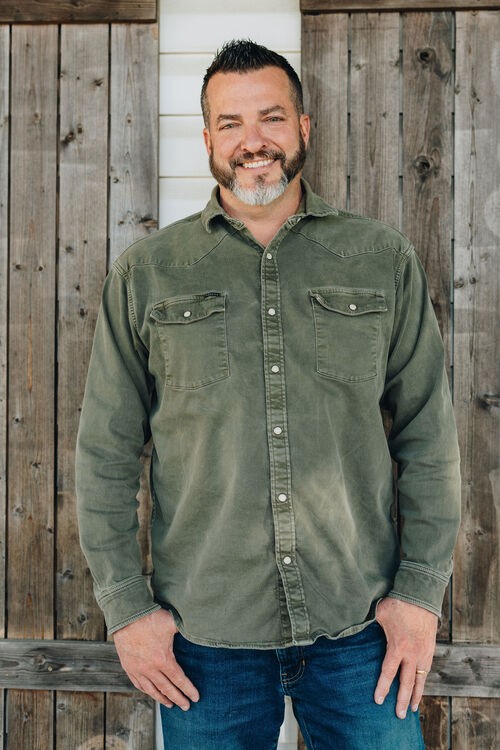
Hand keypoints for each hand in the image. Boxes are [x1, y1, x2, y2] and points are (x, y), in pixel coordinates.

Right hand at [113, 608, 199, 709]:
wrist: (126, 615)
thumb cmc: (150, 617)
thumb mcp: (172, 622)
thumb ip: (185, 629)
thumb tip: (200, 628)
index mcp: (163, 660)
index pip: (179, 680)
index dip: (188, 689)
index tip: (195, 698)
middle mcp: (150, 669)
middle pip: (167, 689)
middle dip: (178, 698)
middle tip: (186, 706)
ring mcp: (138, 669)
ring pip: (152, 690)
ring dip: (162, 698)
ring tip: (170, 704)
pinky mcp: (128, 667)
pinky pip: (138, 684)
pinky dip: (147, 691)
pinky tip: (152, 692)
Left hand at [374, 597, 436, 718]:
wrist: (421, 595)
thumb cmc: (398, 603)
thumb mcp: (379, 614)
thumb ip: (370, 626)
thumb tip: (354, 627)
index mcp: (398, 647)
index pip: (389, 673)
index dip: (383, 688)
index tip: (378, 701)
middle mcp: (413, 654)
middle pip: (407, 683)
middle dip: (402, 700)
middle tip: (399, 715)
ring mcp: (424, 652)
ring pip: (420, 679)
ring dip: (416, 695)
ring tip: (412, 708)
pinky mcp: (430, 648)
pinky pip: (426, 669)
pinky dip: (423, 681)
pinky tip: (419, 687)